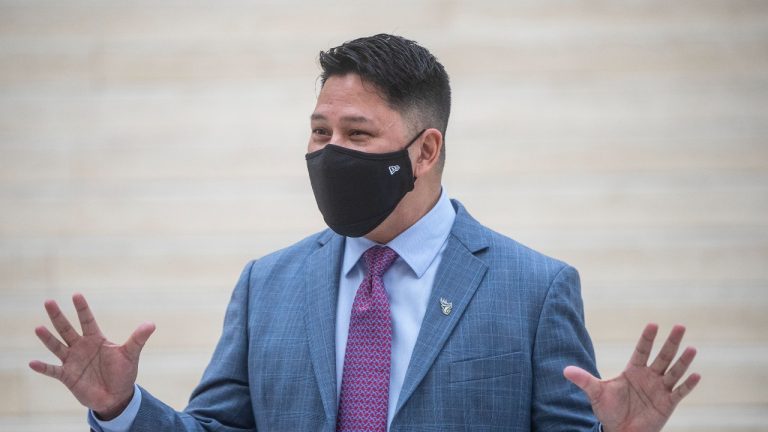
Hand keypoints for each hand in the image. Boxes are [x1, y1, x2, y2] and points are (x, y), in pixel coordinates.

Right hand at [29, 293, 154, 419]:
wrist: (116, 396)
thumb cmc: (123, 373)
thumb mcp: (131, 354)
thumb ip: (138, 339)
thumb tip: (151, 324)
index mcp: (96, 339)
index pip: (87, 320)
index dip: (82, 308)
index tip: (76, 294)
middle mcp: (81, 347)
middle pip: (67, 329)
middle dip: (58, 316)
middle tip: (48, 301)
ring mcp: (72, 361)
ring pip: (57, 346)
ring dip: (48, 338)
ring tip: (38, 328)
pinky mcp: (67, 376)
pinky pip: (52, 370)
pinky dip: (43, 367)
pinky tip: (32, 362)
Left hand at [564, 323, 700, 431]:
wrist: (619, 431)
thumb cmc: (608, 410)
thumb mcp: (596, 393)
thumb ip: (584, 380)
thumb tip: (565, 370)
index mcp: (633, 370)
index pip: (641, 350)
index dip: (647, 338)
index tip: (653, 324)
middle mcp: (649, 377)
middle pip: (662, 356)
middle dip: (671, 342)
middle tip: (681, 326)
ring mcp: (660, 389)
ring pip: (674, 372)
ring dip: (683, 361)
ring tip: (692, 348)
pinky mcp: (667, 404)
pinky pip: (680, 392)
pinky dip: (688, 384)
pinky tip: (696, 375)